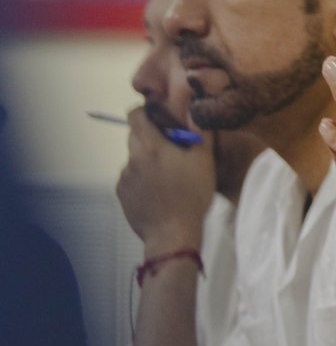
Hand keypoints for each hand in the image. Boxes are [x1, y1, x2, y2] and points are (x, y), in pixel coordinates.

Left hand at [116, 107, 213, 251]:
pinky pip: (131, 177)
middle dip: (151, 138)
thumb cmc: (192, 196)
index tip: (161, 120)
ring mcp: (124, 177)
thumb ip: (200, 132)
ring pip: (134, 158)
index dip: (146, 112)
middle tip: (172, 152)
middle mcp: (132, 158)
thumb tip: (196, 110)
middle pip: (135, 136)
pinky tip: (158, 192)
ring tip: (167, 177)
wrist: (172, 234)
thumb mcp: (204, 162)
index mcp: (151, 146)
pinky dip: (142, 179)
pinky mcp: (121, 193)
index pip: (135, 115)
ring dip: (147, 160)